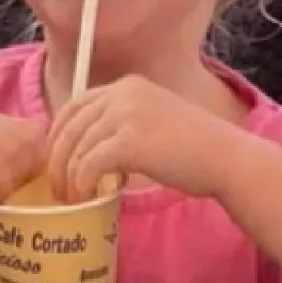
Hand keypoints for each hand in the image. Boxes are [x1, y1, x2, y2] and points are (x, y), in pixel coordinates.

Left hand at [48, 75, 231, 202]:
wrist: (225, 157)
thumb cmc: (194, 148)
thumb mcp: (153, 120)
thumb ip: (122, 125)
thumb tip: (88, 151)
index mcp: (127, 85)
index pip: (76, 105)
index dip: (58, 134)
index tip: (56, 160)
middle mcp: (122, 93)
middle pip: (69, 125)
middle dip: (56, 159)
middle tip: (56, 187)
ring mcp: (124, 114)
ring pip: (75, 147)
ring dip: (66, 176)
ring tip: (70, 197)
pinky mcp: (128, 141)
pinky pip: (88, 164)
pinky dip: (81, 183)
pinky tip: (85, 196)